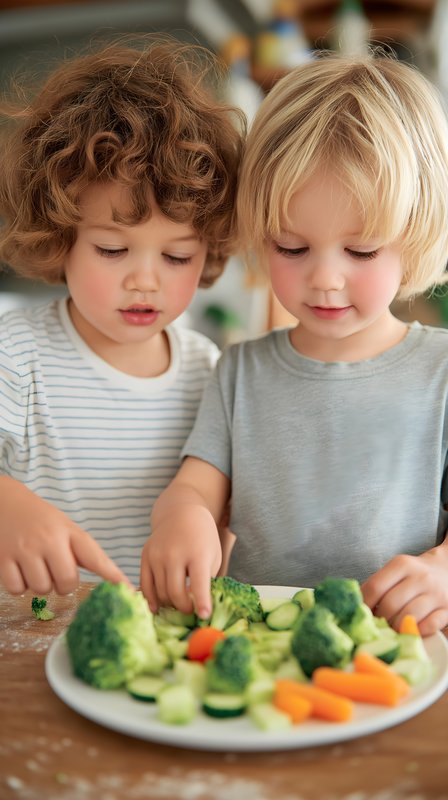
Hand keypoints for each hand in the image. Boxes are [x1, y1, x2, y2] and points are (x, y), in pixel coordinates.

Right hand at [0, 477, 129, 594]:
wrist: (6, 501)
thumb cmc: (41, 520)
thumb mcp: (65, 527)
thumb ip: (82, 552)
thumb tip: (110, 581)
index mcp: (70, 531)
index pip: (96, 557)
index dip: (113, 575)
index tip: (129, 590)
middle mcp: (49, 539)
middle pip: (67, 582)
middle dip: (63, 584)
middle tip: (56, 570)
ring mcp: (25, 548)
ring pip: (41, 588)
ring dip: (40, 584)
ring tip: (35, 565)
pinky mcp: (4, 557)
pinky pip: (17, 589)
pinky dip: (19, 585)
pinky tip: (19, 568)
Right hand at [140, 504, 221, 617]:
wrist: (182, 514)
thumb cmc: (203, 539)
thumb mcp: (213, 556)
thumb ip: (207, 580)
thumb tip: (199, 610)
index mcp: (197, 553)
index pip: (199, 584)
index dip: (202, 603)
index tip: (204, 616)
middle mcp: (175, 553)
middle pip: (175, 592)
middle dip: (184, 608)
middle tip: (190, 611)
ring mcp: (157, 554)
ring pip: (160, 591)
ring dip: (170, 603)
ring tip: (178, 604)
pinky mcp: (145, 556)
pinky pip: (145, 584)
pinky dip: (151, 599)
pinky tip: (158, 607)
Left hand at [362, 545, 447, 634]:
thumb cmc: (415, 574)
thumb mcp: (397, 569)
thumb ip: (380, 584)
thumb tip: (358, 607)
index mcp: (402, 564)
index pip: (375, 586)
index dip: (364, 604)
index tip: (359, 613)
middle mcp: (420, 577)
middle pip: (390, 604)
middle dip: (380, 619)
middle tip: (376, 625)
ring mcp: (436, 594)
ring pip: (408, 616)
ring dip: (396, 627)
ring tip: (391, 629)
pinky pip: (429, 626)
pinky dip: (416, 631)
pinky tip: (410, 629)